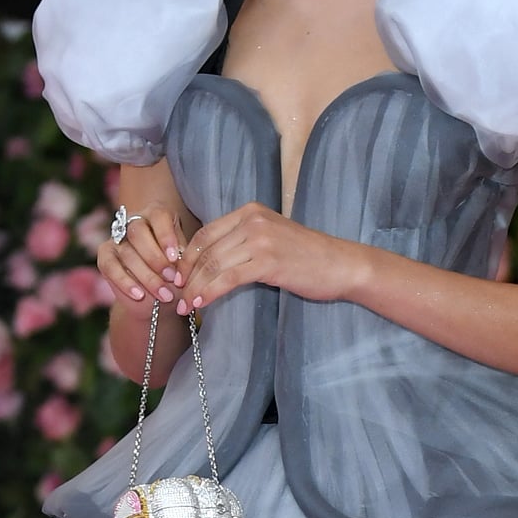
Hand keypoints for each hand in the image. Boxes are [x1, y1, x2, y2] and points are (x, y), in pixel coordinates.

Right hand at [97, 201, 188, 307]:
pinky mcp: (105, 256)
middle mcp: (134, 222)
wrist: (156, 298)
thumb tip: (178, 257)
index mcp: (156, 215)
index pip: (158, 216)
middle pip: (138, 233)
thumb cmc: (175, 275)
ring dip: (147, 276)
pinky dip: (125, 283)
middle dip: (156, 258)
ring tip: (164, 294)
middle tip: (171, 278)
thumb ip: (182, 257)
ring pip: (128, 253)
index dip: (166, 237)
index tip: (175, 258)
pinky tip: (139, 295)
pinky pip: (111, 267)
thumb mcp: (184, 264)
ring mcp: (117, 239)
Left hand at [174, 202, 366, 312]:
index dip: (186, 258)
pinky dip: (210, 292)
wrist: (341, 264)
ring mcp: (260, 239)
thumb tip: (212, 263)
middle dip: (186, 276)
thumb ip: (243, 242)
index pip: (205, 233)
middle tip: (176, 297)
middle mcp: (252, 220)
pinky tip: (201, 305)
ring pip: (213, 264)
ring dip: (194, 288)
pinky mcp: (267, 261)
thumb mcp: (272, 239)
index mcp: (250, 211)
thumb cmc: (308, 257)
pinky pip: (228, 278)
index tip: (178, 279)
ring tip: (185, 306)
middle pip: (205, 249)